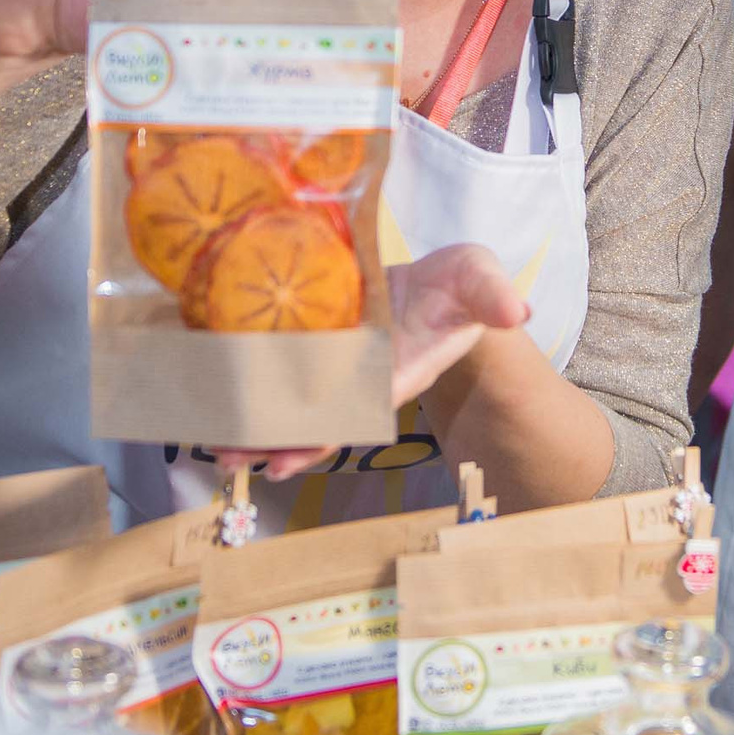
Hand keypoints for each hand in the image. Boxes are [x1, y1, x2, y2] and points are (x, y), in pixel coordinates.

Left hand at [223, 244, 529, 482]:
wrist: (437, 284)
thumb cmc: (459, 286)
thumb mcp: (479, 278)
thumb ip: (492, 293)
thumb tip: (517, 309)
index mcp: (397, 369)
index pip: (356, 408)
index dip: (323, 431)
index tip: (287, 456)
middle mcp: (360, 378)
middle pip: (313, 418)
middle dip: (273, 440)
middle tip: (227, 456)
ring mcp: (336, 367)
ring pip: (292, 406)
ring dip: (256, 428)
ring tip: (216, 448)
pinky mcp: (317, 346)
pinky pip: (282, 376)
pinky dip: (252, 392)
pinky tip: (218, 401)